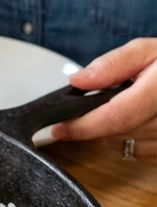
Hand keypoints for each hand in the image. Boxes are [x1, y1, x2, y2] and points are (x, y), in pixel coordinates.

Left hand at [50, 37, 156, 161]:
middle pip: (120, 133)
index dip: (82, 126)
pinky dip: (142, 142)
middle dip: (102, 121)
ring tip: (139, 106)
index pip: (116, 117)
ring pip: (133, 147)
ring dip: (124, 132)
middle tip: (109, 100)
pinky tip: (150, 122)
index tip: (58, 127)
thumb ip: (112, 65)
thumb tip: (77, 81)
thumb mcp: (148, 51)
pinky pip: (149, 155)